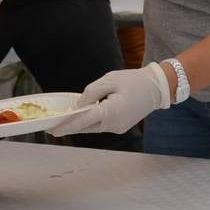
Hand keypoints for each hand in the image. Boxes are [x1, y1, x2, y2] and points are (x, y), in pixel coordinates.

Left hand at [47, 63, 171, 135]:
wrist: (157, 87)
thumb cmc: (134, 80)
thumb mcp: (109, 79)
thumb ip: (91, 92)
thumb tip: (78, 106)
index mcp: (111, 112)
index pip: (83, 121)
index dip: (66, 125)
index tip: (52, 129)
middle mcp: (114, 124)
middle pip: (86, 127)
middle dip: (70, 127)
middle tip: (52, 127)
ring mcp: (118, 128)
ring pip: (93, 127)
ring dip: (80, 124)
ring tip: (65, 120)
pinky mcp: (121, 127)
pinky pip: (102, 125)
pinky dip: (92, 121)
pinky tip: (83, 116)